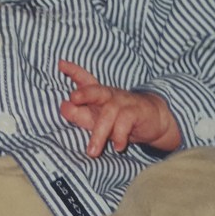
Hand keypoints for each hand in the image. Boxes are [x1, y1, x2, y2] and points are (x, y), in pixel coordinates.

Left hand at [58, 60, 180, 156]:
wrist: (154, 122)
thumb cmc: (120, 120)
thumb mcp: (97, 119)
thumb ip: (79, 114)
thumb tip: (63, 106)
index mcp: (98, 95)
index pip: (85, 80)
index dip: (73, 71)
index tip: (60, 63)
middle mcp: (110, 95)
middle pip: (97, 90)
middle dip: (85, 92)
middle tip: (73, 97)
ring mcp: (124, 102)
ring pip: (109, 113)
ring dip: (99, 133)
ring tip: (92, 152)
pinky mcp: (138, 112)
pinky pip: (126, 122)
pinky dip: (120, 135)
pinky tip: (118, 147)